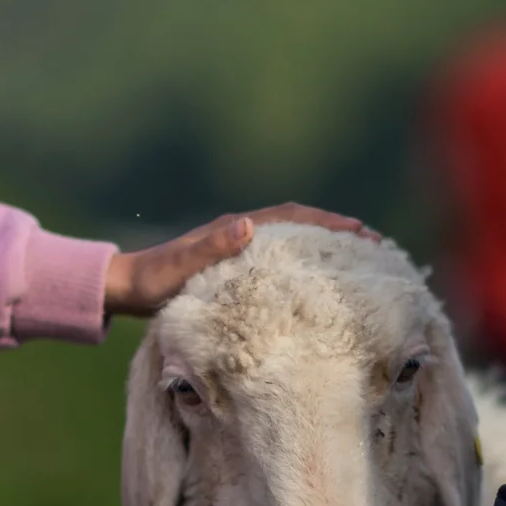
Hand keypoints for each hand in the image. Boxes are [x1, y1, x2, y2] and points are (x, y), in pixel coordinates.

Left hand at [103, 204, 373, 316]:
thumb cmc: (153, 282)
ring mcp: (240, 249)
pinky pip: (282, 261)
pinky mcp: (237, 267)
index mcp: (235, 230)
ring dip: (326, 249)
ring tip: (360, 265)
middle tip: (378, 247)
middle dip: (339, 233)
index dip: (329, 223)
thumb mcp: (180, 268)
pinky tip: (318, 285)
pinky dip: (306, 266)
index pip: (293, 218)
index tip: (362, 233)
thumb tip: (247, 224)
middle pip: (302, 226)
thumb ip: (211, 248)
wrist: (127, 288)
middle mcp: (242, 234)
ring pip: (295, 243)